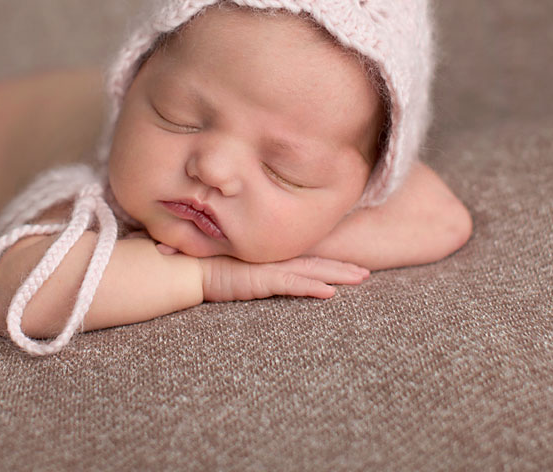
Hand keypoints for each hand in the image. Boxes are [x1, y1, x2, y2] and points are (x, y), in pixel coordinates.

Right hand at [200, 255, 368, 302]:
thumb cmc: (204, 265)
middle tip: (366, 272)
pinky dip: (312, 287)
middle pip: (314, 262)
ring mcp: (268, 268)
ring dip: (338, 274)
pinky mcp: (261, 279)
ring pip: (311, 270)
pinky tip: (330, 293)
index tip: (348, 265)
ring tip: (361, 278)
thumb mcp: (233, 267)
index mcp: (269, 257)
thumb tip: (256, 275)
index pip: (304, 258)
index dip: (328, 261)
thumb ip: (248, 269)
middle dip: (342, 267)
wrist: (186, 266)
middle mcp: (273, 259)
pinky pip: (292, 285)